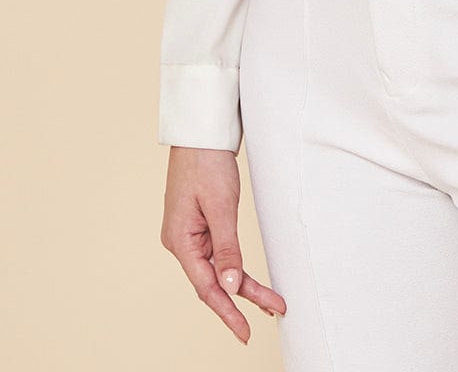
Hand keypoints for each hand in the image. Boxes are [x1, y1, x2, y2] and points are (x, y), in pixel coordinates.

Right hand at [160, 146, 285, 343]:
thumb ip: (227, 248)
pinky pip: (218, 254)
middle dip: (241, 301)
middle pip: (212, 281)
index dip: (227, 311)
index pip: (206, 287)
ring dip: (242, 285)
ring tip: (271, 302)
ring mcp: (189, 235)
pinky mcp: (199, 226)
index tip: (245, 331)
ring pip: (217, 269)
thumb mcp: (221, 205)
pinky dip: (234, 267)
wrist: (201, 133)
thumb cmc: (206, 163)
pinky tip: (248, 281)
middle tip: (270, 314)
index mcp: (180, 241)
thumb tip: (232, 286)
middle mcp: (181, 242)